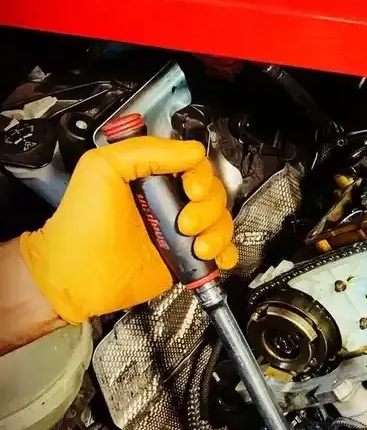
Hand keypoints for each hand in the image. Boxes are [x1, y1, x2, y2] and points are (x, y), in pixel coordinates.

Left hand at [19, 137, 237, 323]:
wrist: (76, 279)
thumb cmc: (80, 228)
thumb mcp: (100, 168)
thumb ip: (144, 151)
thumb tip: (190, 151)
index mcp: (151, 176)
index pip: (195, 165)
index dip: (200, 175)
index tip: (191, 189)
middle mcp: (168, 200)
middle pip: (214, 193)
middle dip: (208, 208)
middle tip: (185, 221)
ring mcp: (178, 230)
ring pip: (221, 220)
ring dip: (217, 232)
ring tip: (195, 245)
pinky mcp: (183, 257)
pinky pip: (220, 251)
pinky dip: (226, 252)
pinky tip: (212, 256)